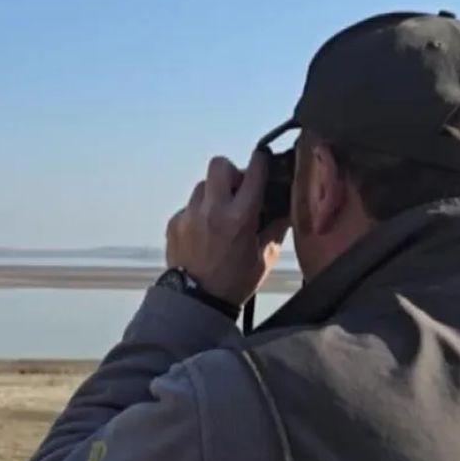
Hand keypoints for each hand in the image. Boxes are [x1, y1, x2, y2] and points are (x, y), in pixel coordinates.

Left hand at [165, 150, 290, 306]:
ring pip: (202, 185)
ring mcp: (189, 215)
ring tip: (220, 215)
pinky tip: (204, 233)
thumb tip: (285, 208)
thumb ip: (275, 228)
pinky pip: (189, 207)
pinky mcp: (174, 224)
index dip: (261, 160)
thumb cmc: (234, 284)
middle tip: (238, 189)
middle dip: (231, 171)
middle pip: (219, 165)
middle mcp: (212, 210)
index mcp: (240, 217)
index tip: (263, 158)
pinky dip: (198, 214)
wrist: (196, 303)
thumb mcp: (264, 258)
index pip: (253, 173)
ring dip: (214, 193)